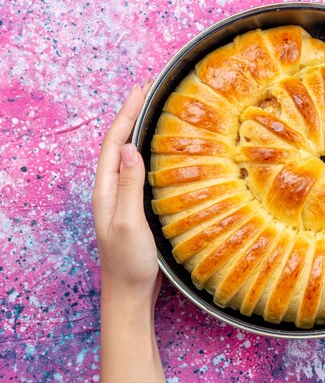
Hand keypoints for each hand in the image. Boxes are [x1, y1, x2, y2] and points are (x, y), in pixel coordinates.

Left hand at [92, 79, 160, 301]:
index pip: (113, 143)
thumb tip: (129, 148)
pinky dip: (147, 152)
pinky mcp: (134, 207)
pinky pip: (139, 171)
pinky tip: (160, 152)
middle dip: (130, 115)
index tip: (140, 89)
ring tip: (153, 111)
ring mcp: (122, 198)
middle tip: (147, 91)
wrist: (130, 292)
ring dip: (137, 131)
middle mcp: (111, 190)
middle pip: (118, 144)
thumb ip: (129, 186)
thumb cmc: (129, 262)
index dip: (125, 114)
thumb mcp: (128, 223)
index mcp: (106, 190)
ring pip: (128, 156)